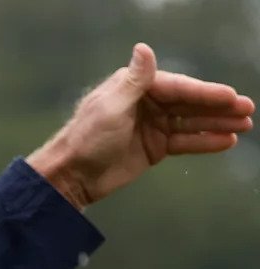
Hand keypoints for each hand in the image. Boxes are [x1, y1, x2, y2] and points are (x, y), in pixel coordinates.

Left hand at [27, 43, 253, 208]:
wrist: (71, 175)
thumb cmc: (86, 138)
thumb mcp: (111, 107)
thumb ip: (134, 81)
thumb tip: (144, 48)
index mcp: (136, 87)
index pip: (178, 87)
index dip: (205, 93)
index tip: (230, 97)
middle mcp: (146, 103)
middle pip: (189, 103)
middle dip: (218, 107)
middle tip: (247, 110)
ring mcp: (152, 126)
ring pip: (191, 122)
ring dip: (217, 124)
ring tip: (244, 125)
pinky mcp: (153, 148)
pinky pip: (184, 142)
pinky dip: (204, 142)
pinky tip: (225, 141)